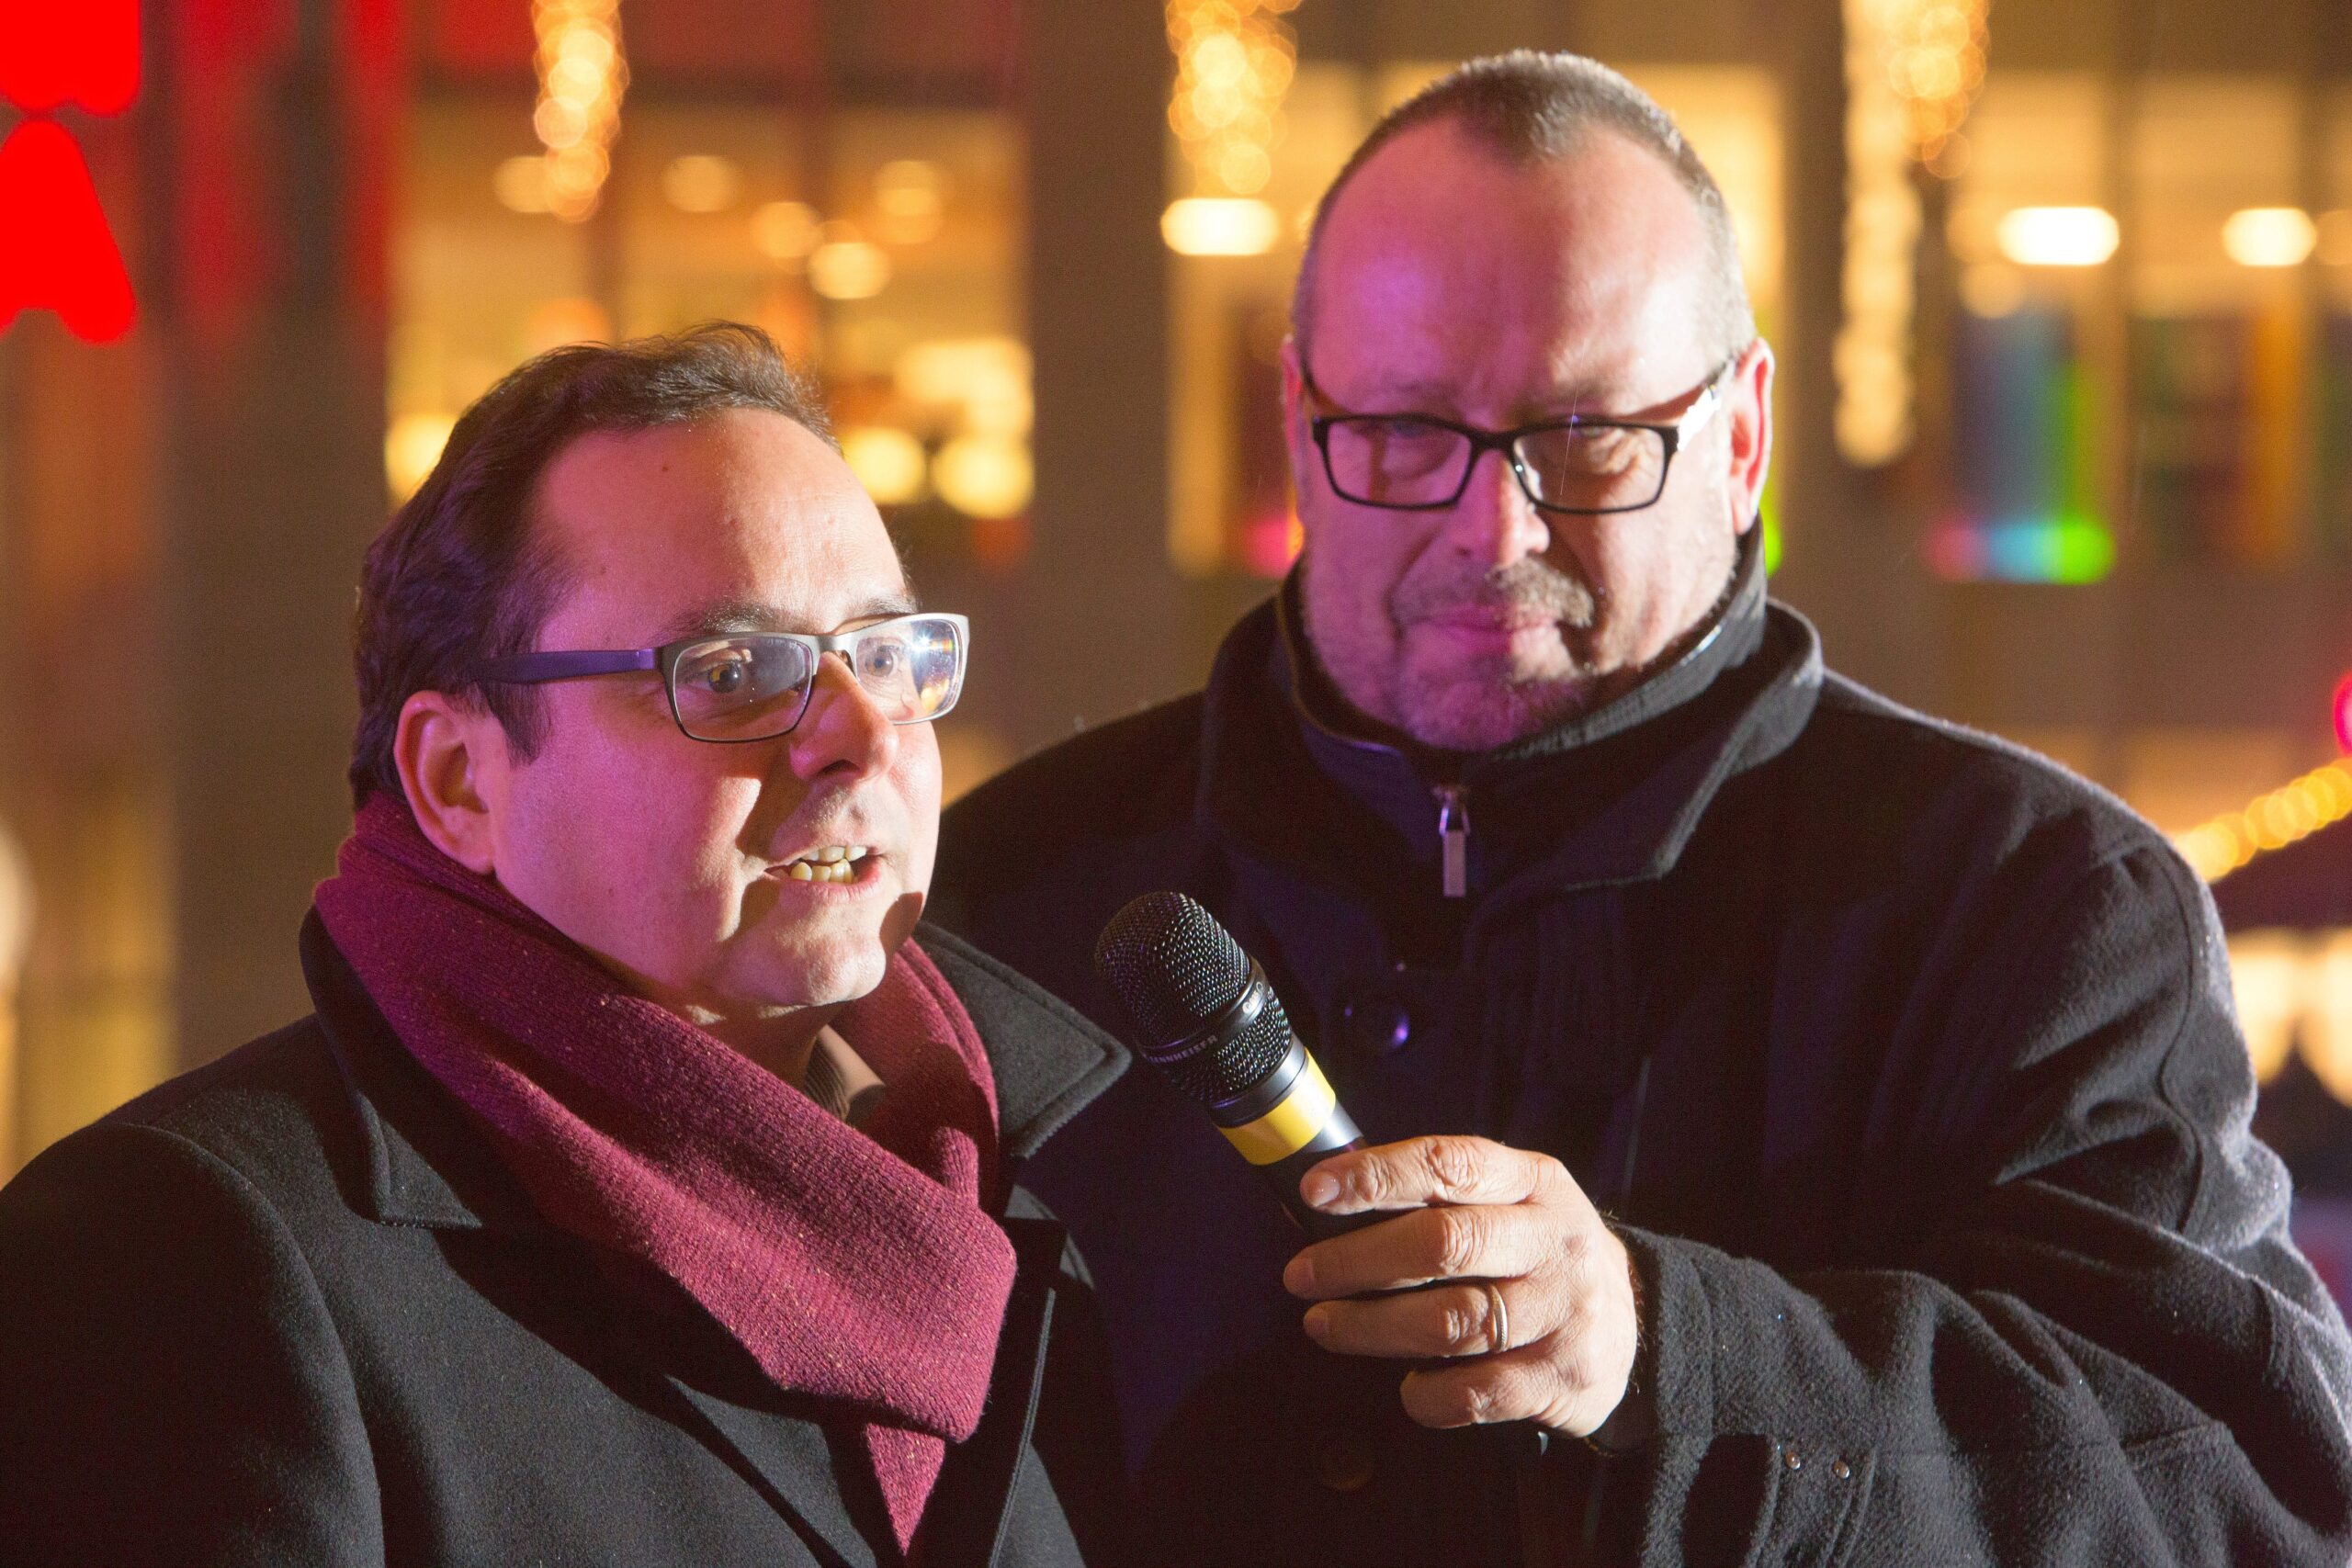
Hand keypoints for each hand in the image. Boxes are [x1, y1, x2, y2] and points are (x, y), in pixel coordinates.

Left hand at [1280, 1135, 1638, 1437]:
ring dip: (1372, 1327)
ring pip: (1452, 1320)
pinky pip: (1477, 1391)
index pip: (1449, 1164)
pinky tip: (1406, 1386)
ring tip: (1326, 1325)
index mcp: (1534, 1182)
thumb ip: (1441, 1197)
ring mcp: (1562, 1310)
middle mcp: (1553, 1240)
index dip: (1377, 1175)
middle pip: (1445, 1244)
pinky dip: (1426, 1393)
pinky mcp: (1562, 1376)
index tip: (1315, 1190)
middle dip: (1357, 1260)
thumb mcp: (1513, 1201)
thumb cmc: (1540, 1254)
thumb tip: (1331, 1197)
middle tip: (1302, 1275)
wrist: (1637, 1325)